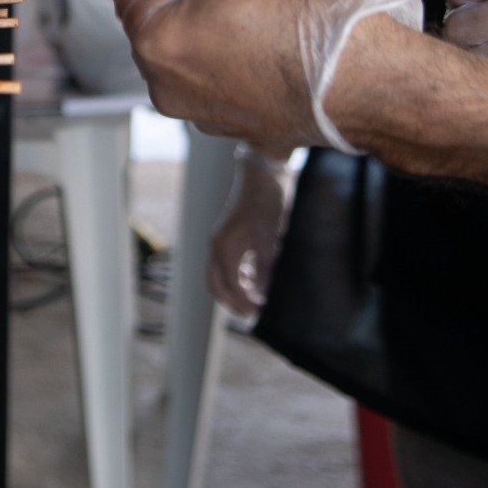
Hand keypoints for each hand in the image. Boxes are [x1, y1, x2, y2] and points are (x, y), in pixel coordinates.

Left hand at [110, 0, 421, 151]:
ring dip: (215, 3)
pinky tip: (275, 16)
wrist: (377, 82)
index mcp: (157, 42)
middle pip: (158, 12)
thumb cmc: (313, 16)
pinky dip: (234, 39)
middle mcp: (169, 86)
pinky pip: (219, 68)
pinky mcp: (239, 122)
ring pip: (192, 39)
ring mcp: (203, 111)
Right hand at [210, 143, 291, 316]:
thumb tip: (263, 295)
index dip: (244, 304)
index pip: (229, 287)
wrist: (263, 172)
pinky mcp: (229, 236)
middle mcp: (217, 246)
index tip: (261, 315)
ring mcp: (221, 240)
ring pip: (221, 275)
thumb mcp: (270, 238)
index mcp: (224, 247)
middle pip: (217, 285)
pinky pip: (228, 264)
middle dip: (234, 302)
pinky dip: (239, 277)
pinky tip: (258, 280)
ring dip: (237, 290)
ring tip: (260, 300)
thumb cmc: (268, 201)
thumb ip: (264, 268)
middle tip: (255, 315)